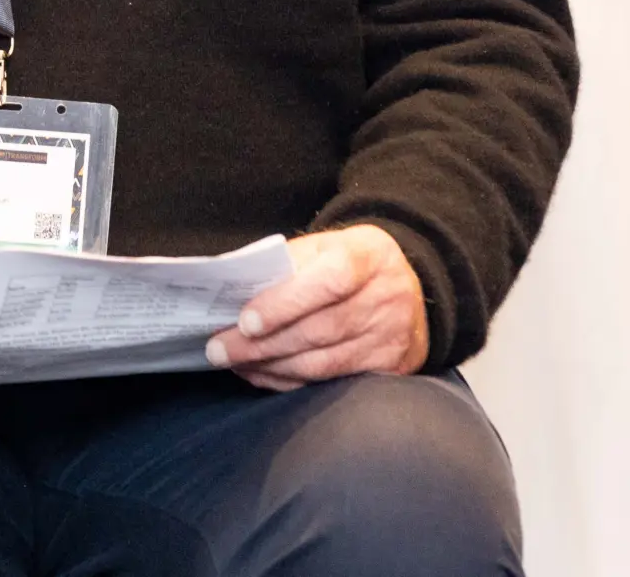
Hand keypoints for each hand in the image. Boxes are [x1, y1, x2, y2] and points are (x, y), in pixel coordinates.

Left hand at [205, 223, 426, 390]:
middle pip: (321, 329)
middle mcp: (387, 298)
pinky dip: (290, 381)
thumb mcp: (327, 246)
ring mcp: (391, 338)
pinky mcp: (388, 368)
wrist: (410, 288)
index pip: (330, 280)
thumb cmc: (351, 263)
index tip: (245, 321)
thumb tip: (235, 293)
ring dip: (271, 366)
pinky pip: (330, 382)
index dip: (285, 303)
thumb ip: (288, 264)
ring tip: (234, 363)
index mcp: (369, 256)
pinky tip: (261, 374)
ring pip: (323, 362)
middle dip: (263, 344)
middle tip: (219, 350)